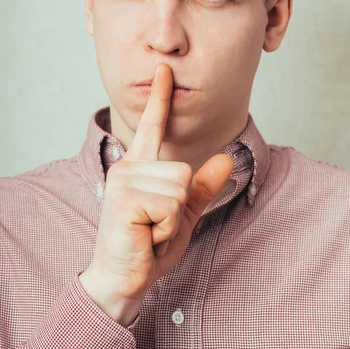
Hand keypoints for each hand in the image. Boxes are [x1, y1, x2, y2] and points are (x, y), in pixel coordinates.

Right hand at [81, 63, 233, 308]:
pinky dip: (165, 228)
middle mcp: (128, 167)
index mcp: (139, 167)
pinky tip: (145, 236)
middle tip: (155, 225)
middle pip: (183, 169)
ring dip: (172, 218)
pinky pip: (171, 204)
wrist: (122, 279)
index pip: (153, 126)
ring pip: (180, 185)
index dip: (161, 98)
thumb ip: (202, 187)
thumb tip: (227, 157)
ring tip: (149, 230)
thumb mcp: (181, 214)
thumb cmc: (147, 245)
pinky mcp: (124, 198)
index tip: (166, 69)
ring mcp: (123, 180)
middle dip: (179, 206)